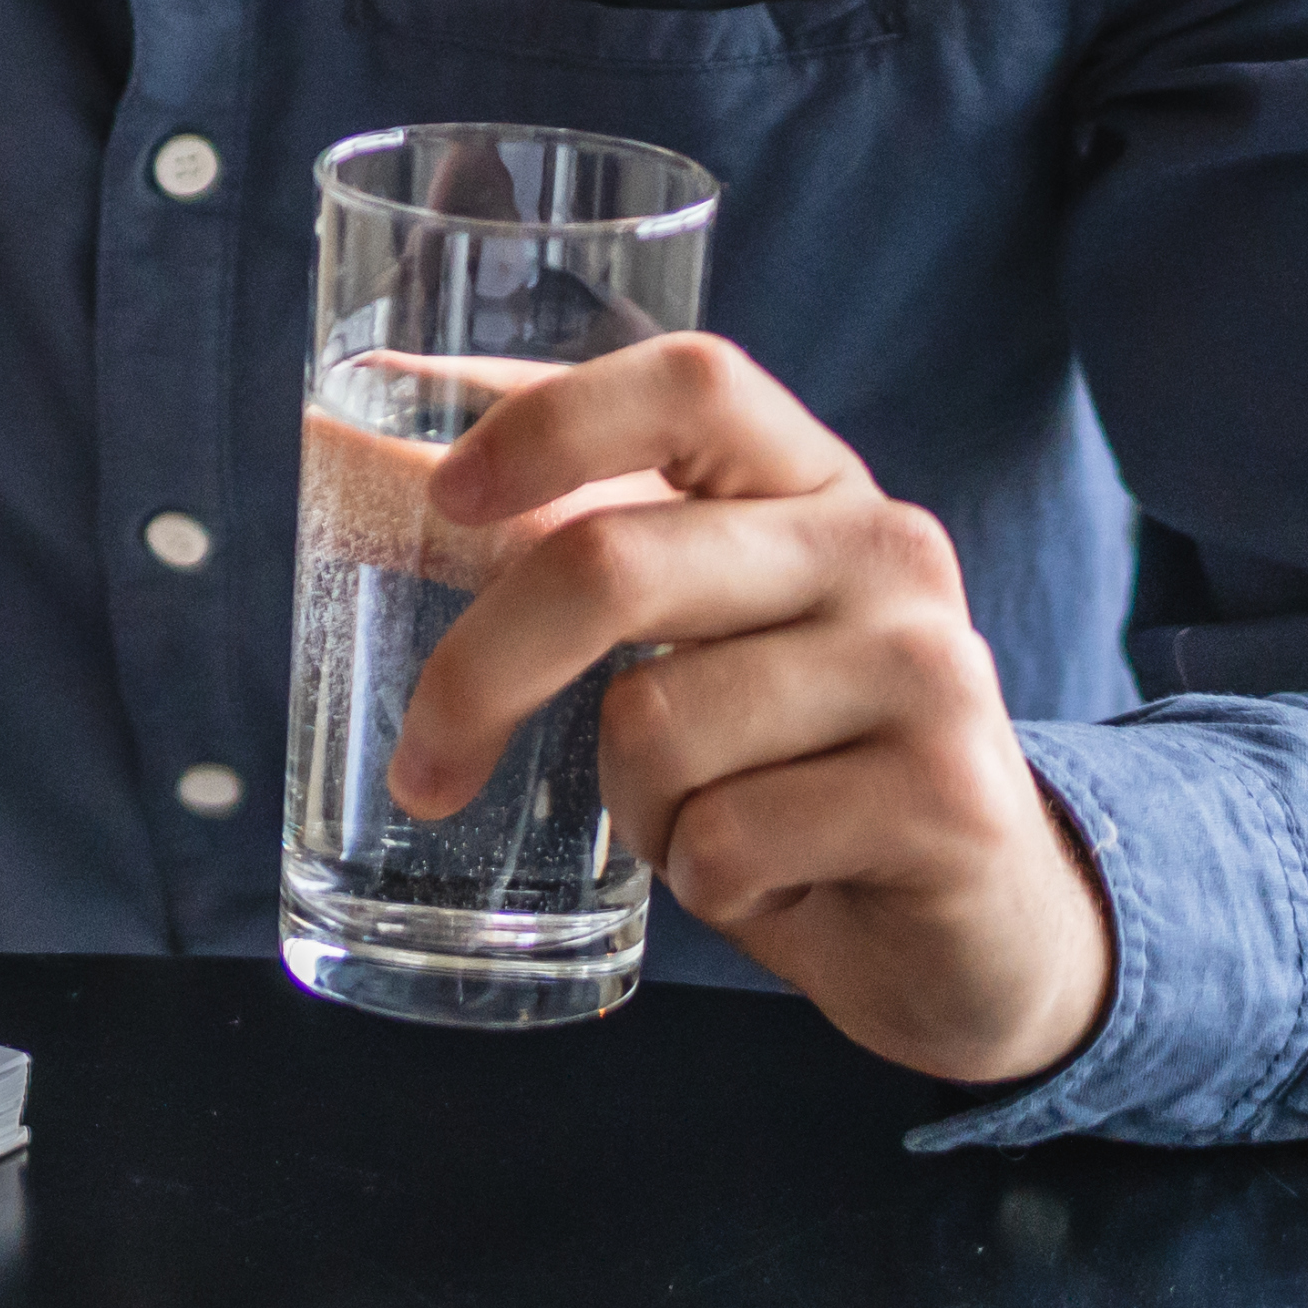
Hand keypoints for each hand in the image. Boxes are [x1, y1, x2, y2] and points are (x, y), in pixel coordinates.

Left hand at [392, 333, 1110, 1091]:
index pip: (691, 379)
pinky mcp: (947, 802)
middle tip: (426, 764)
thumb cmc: (785, 762)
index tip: (446, 495)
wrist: (971, 928)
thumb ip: (551, 537)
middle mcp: (884, 549)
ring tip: (708, 820)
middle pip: (614, 563)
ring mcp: (931, 669)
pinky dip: (706, 882)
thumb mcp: (686, 635)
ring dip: (635, 806)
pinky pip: (723, 840)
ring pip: (655, 725)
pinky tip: (774, 876)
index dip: (551, 419)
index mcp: (812, 483)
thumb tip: (337, 433)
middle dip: (480, 675)